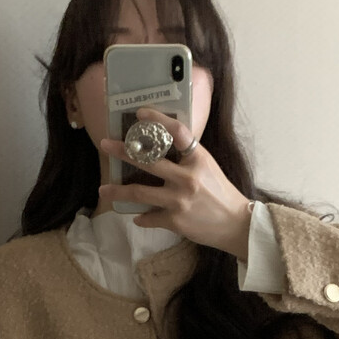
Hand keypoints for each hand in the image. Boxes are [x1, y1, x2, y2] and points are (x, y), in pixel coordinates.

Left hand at [99, 105, 251, 259]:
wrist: (235, 224)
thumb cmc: (220, 193)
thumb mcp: (207, 166)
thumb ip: (187, 156)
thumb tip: (159, 148)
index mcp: (198, 158)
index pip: (177, 131)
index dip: (157, 119)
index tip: (139, 114)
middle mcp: (187, 178)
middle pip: (148, 161)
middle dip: (123, 152)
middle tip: (105, 145)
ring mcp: (179, 200)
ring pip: (140, 193)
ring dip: (118, 191)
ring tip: (104, 189)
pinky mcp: (175, 221)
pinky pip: (149, 217)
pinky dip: (141, 217)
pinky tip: (137, 216)